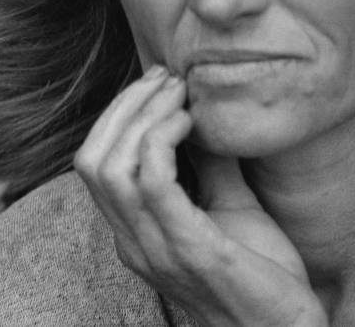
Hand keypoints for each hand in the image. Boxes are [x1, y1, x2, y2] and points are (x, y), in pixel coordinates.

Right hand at [74, 66, 326, 326]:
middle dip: (124, 106)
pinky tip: (191, 122)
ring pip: (112, 167)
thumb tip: (208, 114)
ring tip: (180, 93)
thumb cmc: (262, 276)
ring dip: (143, 115)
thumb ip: (212, 167)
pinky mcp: (190, 250)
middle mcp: (135, 243)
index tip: (159, 82)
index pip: (95, 164)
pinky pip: (153, 183)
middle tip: (167, 78)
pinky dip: (163, 140)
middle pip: (92, 160)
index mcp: (137, 234)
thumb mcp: (232, 208)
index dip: (118, 114)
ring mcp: (157, 250)